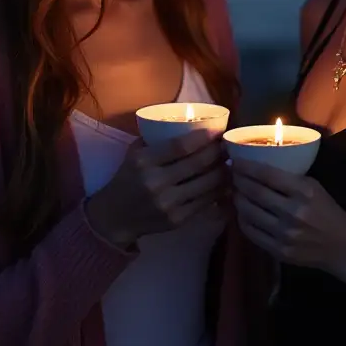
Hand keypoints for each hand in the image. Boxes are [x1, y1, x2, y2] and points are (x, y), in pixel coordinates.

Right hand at [85, 130, 226, 248]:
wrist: (115, 217)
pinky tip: (226, 182)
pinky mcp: (178, 219)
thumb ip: (156, 140)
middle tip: (228, 145)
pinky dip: (219, 190)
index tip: (218, 130)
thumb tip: (189, 125)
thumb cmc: (127, 178)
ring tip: (230, 161)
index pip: (180, 146)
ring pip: (207, 184)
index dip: (203, 137)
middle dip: (219, 152)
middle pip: (198, 164)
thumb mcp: (134, 154)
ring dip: (224, 171)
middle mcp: (157, 182)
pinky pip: (206, 201)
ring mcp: (169, 203)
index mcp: (144, 162)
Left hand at [231, 158, 345, 272]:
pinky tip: (242, 212)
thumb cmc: (327, 211)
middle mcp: (293, 212)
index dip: (246, 167)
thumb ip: (288, 178)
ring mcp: (285, 234)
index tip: (234, 160)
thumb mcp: (313, 187)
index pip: (267, 175)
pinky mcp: (279, 251)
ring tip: (234, 191)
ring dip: (237, 199)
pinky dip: (242, 220)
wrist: (343, 247)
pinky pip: (252, 232)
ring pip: (249, 212)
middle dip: (238, 181)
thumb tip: (256, 168)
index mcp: (304, 191)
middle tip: (230, 174)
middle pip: (254, 192)